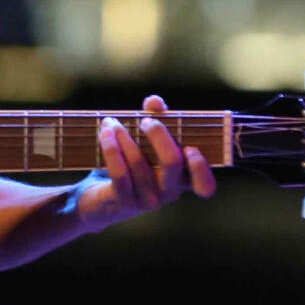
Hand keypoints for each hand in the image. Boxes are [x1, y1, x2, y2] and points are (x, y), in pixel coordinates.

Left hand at [75, 94, 214, 230]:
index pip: (204, 185)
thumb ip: (156, 117)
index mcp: (182, 179)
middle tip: (145, 121)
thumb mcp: (147, 139)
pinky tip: (105, 134)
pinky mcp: (124, 202)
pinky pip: (120, 174)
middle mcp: (169, 192)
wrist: (100, 196)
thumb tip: (155, 101)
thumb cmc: (132, 163)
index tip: (190, 147)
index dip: (201, 169)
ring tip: (111, 122)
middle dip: (159, 135)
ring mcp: (147, 200)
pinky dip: (112, 150)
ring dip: (124, 137)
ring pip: (140, 164)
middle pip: (172, 162)